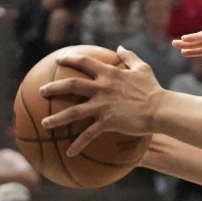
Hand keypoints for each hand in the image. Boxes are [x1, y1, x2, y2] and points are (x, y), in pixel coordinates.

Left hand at [41, 46, 163, 156]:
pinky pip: (89, 135)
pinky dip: (78, 144)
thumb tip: (120, 47)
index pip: (84, 62)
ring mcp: (103, 105)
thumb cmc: (153, 89)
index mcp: (109, 74)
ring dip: (57, 118)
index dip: (70, 59)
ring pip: (73, 112)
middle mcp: (102, 88)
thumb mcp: (143, 69)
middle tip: (41, 91)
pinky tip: (69, 153)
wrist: (160, 109)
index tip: (59, 60)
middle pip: (71, 85)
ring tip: (44, 123)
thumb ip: (129, 57)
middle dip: (54, 87)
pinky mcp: (107, 122)